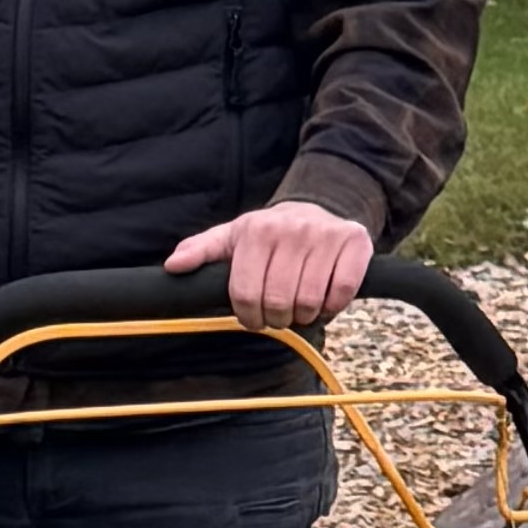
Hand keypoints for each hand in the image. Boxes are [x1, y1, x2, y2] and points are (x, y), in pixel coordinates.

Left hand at [166, 199, 373, 330]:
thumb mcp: (233, 237)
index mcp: (256, 229)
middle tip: (278, 314)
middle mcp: (291, 229)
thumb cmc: (269, 234)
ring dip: (303, 315)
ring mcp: (325, 235)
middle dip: (275, 318)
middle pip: (277, 301)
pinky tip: (323, 298)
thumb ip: (201, 251)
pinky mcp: (355, 244)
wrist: (318, 209)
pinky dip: (332, 307)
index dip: (247, 316)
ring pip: (308, 301)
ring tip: (299, 306)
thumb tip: (173, 266)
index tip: (253, 317)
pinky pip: (341, 294)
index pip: (244, 293)